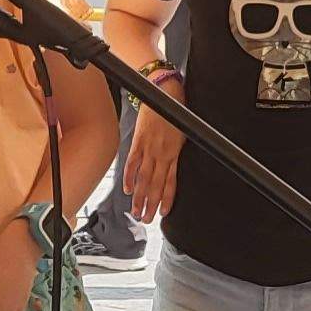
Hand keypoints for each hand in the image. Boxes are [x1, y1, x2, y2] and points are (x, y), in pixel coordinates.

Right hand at [123, 99, 185, 220]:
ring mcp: (148, 148)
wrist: (165, 90)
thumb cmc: (177, 110)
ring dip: (139, 197)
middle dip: (150, 204)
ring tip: (135, 211)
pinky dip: (129, 177)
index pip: (171, 183)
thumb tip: (172, 167)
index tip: (162, 213)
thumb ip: (175, 152)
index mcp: (174, 153)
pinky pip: (132, 162)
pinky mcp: (138, 141)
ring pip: (144, 178)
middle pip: (156, 185)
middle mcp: (162, 153)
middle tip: (145, 219)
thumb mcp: (183, 134)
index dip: (167, 199)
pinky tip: (127, 189)